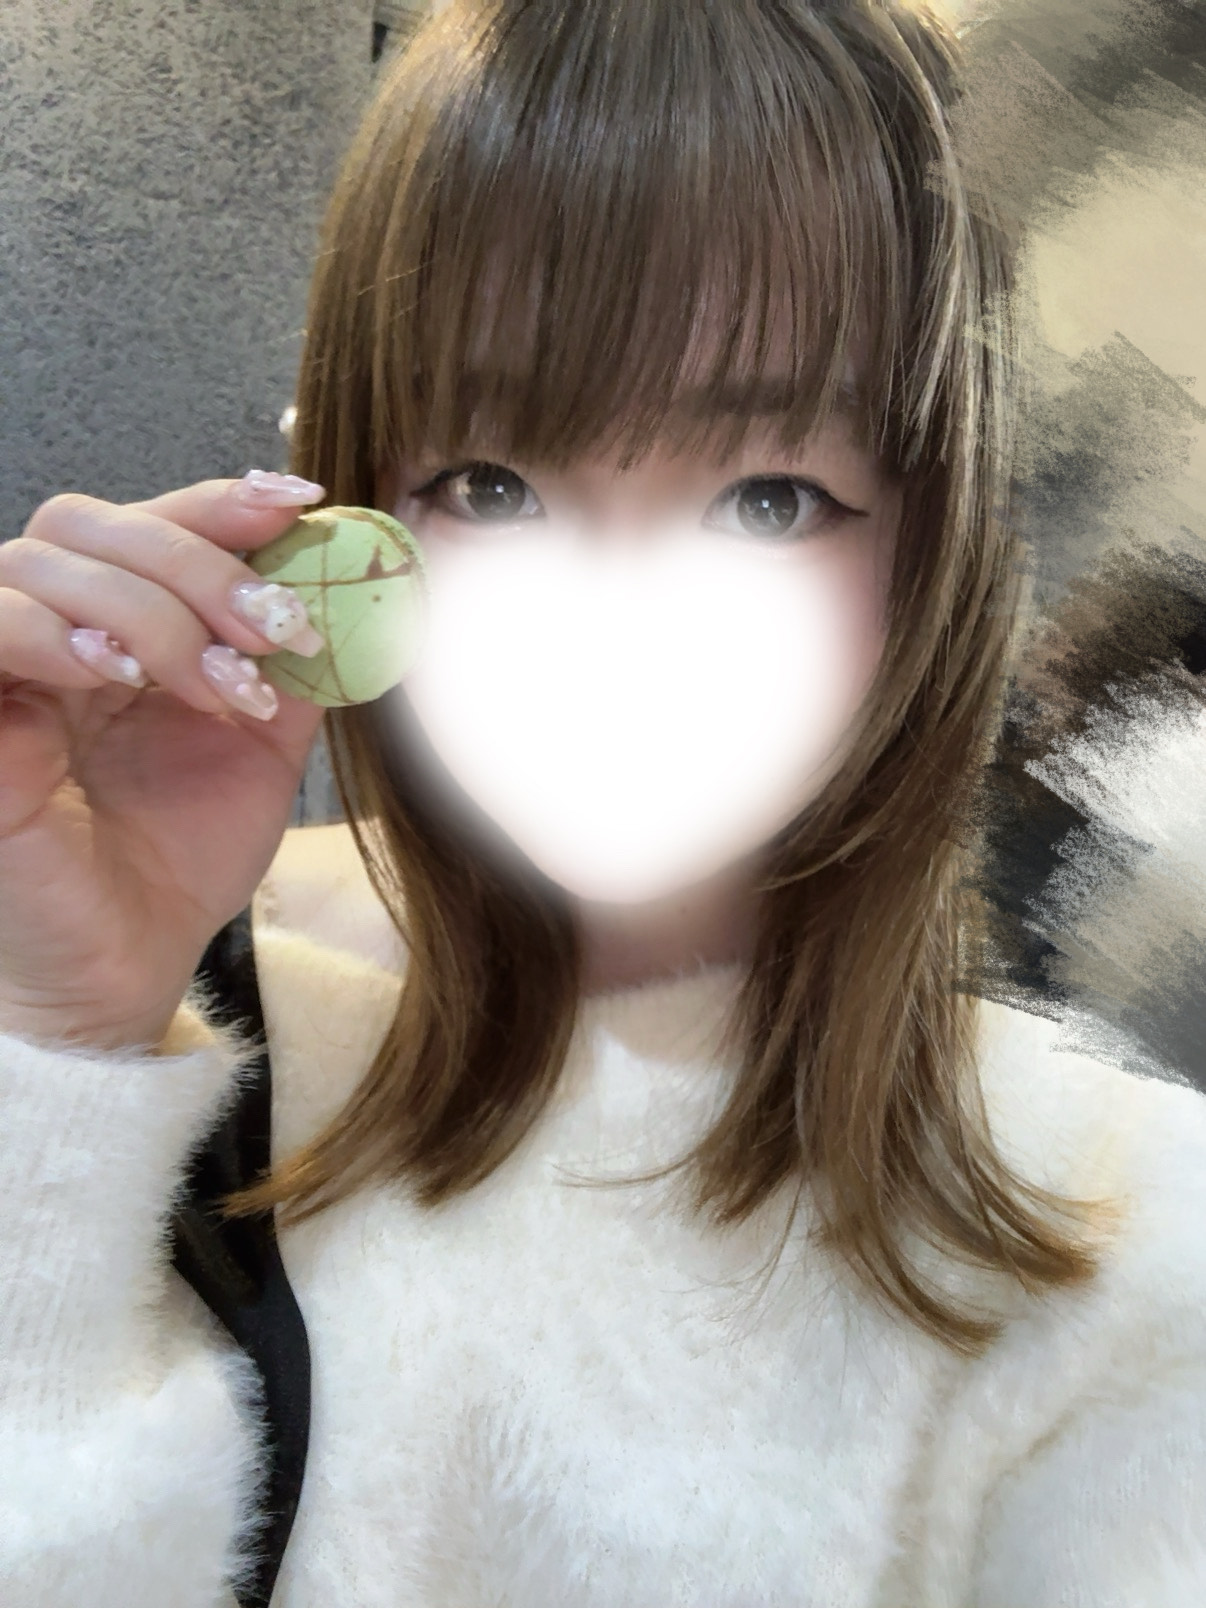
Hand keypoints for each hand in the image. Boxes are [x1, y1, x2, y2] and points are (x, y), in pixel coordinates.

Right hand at [0, 474, 331, 1049]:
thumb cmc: (179, 859)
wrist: (129, 962)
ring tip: (218, 686)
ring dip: (152, 610)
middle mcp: (50, 630)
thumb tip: (350, 584)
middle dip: (201, 563)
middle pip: (94, 523)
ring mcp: (2, 669)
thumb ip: (290, 663)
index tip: (303, 503)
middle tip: (274, 628)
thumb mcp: (262, 748)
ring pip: (43, 562)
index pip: (151, 522)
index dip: (221, 501)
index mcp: (118, 625)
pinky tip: (120, 675)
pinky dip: (55, 632)